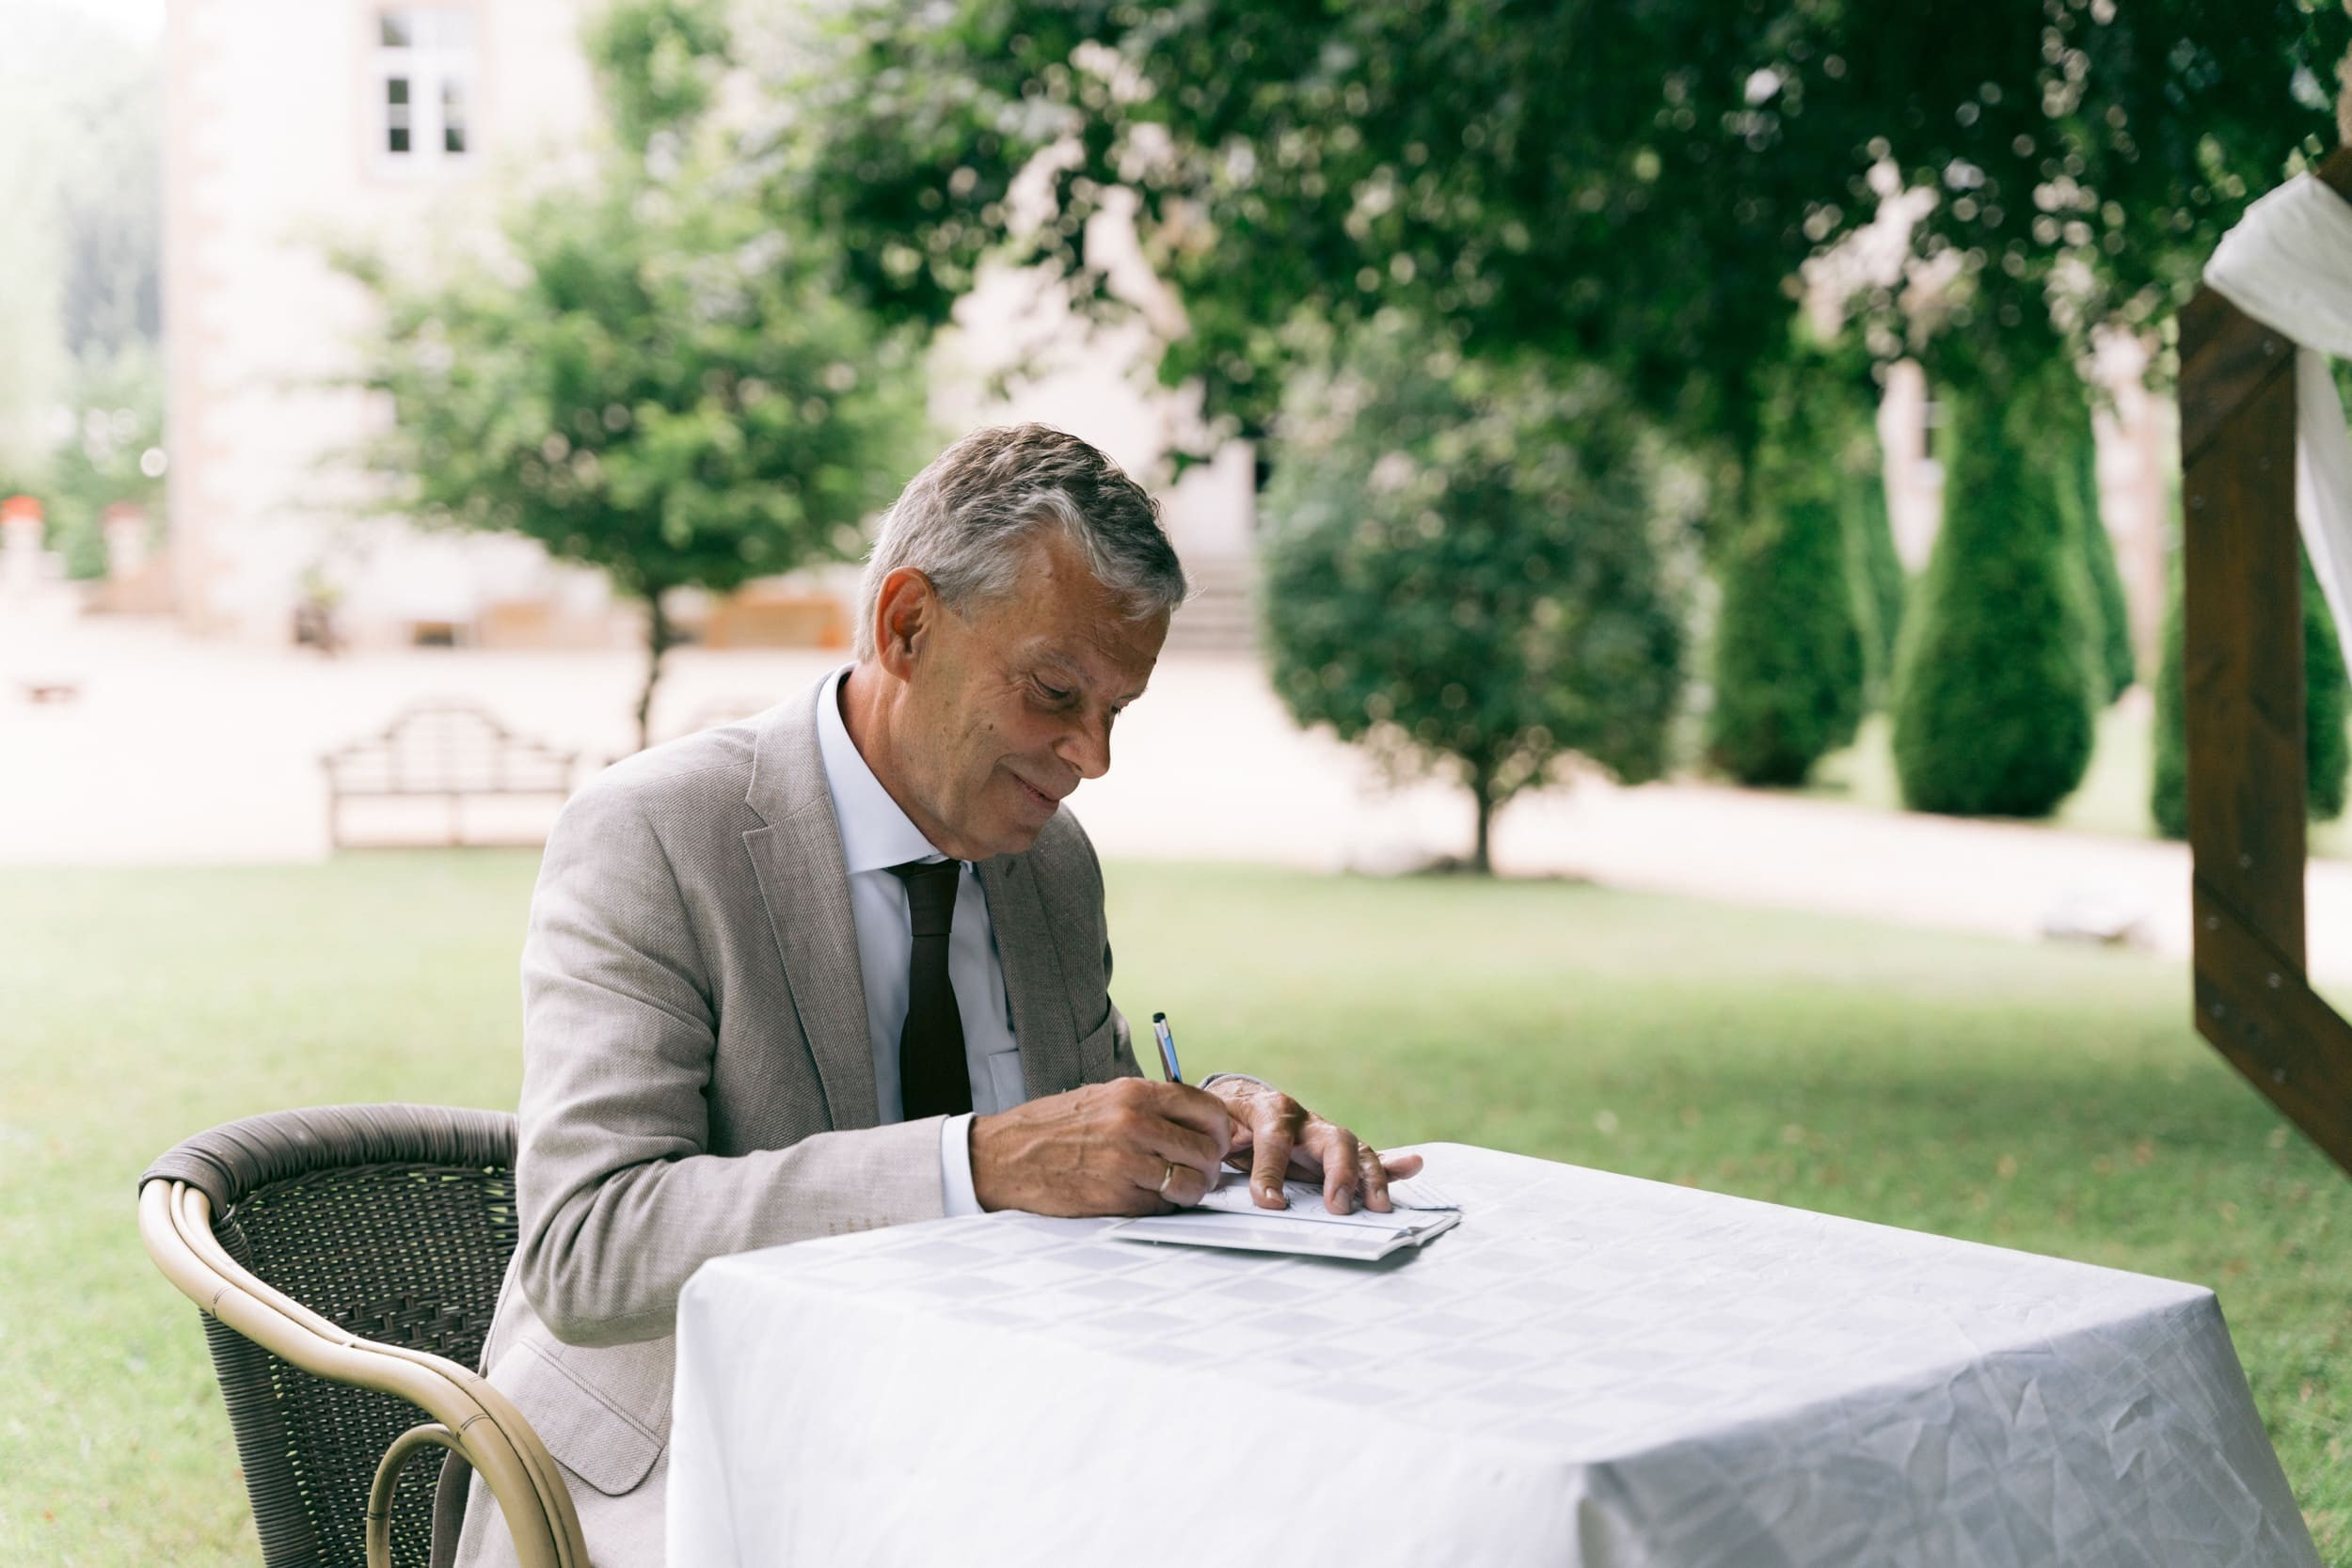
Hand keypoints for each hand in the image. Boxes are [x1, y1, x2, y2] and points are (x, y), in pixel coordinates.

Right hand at [969, 1079, 1231, 1215]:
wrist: (1005, 1156)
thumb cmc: (1054, 1126)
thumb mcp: (1104, 1096)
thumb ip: (1150, 1106)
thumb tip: (1199, 1121)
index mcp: (1134, 1093)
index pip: (1206, 1108)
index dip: (1221, 1129)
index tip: (1218, 1141)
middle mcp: (1134, 1123)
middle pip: (1207, 1149)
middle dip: (1210, 1165)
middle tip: (1199, 1171)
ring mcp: (1125, 1162)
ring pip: (1191, 1182)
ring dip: (1191, 1191)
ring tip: (1178, 1189)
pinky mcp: (1114, 1197)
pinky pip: (1160, 1207)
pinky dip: (1162, 1207)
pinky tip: (1147, 1198)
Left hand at [1206, 1078, 1423, 1214]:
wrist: (1238, 1103)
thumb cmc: (1226, 1121)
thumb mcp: (1215, 1127)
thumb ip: (1221, 1140)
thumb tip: (1224, 1150)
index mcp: (1271, 1110)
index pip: (1275, 1139)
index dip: (1271, 1171)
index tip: (1269, 1202)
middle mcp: (1306, 1121)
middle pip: (1333, 1139)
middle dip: (1339, 1174)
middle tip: (1337, 1206)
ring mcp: (1325, 1136)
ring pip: (1357, 1150)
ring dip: (1371, 1178)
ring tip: (1378, 1205)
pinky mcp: (1336, 1152)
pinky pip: (1368, 1157)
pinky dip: (1392, 1164)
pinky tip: (1413, 1166)